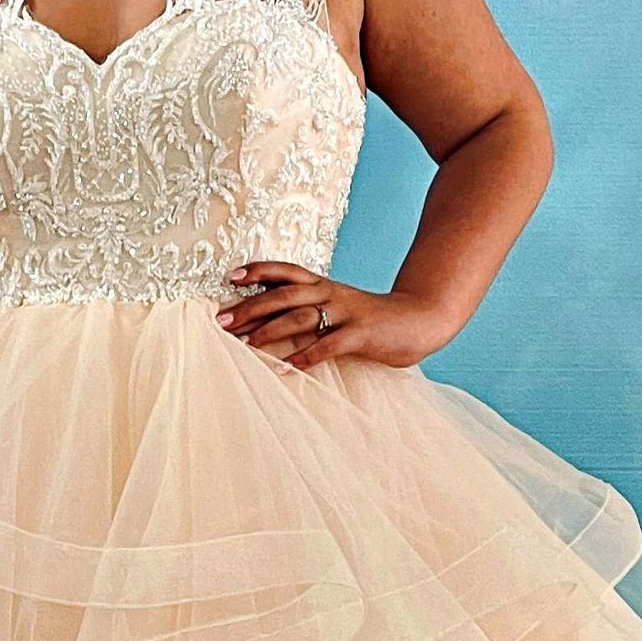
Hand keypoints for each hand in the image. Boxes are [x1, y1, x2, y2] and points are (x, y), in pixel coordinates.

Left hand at [212, 265, 451, 370]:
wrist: (419, 320)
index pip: (285, 271)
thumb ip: (310, 308)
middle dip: (250, 307)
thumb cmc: (371, 319)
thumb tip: (271, 319)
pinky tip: (286, 369)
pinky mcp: (360, 334)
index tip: (230, 276)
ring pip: (302, 317)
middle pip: (284, 295)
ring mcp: (346, 313)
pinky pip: (328, 346)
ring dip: (271, 331)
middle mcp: (331, 294)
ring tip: (246, 344)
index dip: (258, 271)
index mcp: (323, 285)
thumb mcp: (338, 306)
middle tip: (222, 320)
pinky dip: (305, 358)